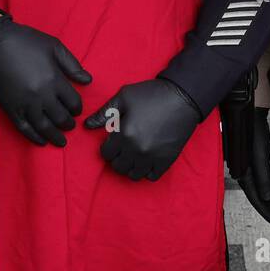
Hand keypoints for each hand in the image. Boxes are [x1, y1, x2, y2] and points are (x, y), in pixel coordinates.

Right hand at [0, 16, 91, 146]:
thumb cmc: (26, 42)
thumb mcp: (54, 46)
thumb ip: (72, 65)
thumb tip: (88, 80)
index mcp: (54, 79)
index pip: (73, 102)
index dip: (77, 108)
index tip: (76, 110)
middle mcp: (42, 95)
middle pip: (60, 117)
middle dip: (68, 124)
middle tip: (70, 126)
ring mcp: (25, 104)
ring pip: (44, 127)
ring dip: (55, 136)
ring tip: (61, 140)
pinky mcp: (11, 108)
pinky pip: (25, 128)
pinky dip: (34, 137)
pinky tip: (42, 141)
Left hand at [84, 78, 201, 180]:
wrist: (183, 97)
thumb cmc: (151, 94)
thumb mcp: (124, 97)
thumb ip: (104, 113)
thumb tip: (87, 125)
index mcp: (124, 133)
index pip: (106, 154)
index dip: (108, 146)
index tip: (114, 140)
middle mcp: (136, 149)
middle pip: (118, 166)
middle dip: (118, 157)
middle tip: (124, 146)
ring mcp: (152, 157)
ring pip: (133, 175)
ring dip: (131, 166)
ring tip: (134, 154)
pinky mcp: (166, 160)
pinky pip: (151, 177)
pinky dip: (146, 171)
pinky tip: (147, 159)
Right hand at [236, 108, 269, 225]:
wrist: (251, 113)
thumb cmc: (255, 132)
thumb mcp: (260, 155)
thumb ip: (262, 176)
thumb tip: (266, 197)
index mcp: (244, 173)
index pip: (255, 198)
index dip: (266, 211)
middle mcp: (244, 173)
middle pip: (258, 196)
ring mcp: (248, 168)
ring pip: (260, 190)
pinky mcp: (253, 163)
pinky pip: (261, 182)